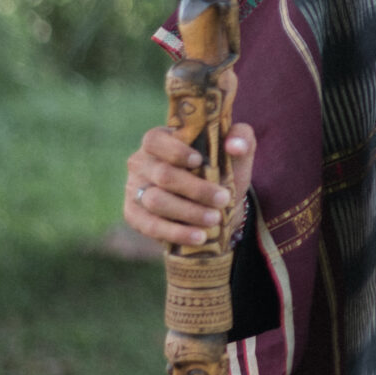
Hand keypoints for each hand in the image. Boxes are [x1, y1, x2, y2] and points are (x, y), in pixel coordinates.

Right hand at [124, 120, 256, 250]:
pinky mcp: (134, 214)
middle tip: (223, 199)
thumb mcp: (236, 152)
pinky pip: (150, 226)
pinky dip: (176, 232)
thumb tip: (234, 145)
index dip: (175, 150)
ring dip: (188, 212)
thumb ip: (241, 138)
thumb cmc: (221, 170)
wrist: (216, 205)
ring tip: (214, 219)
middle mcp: (141, 162)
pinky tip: (198, 236)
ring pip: (156, 201)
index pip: (156, 140)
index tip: (199, 160)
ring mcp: (134, 189)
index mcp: (159, 140)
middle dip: (196, 189)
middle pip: (163, 175)